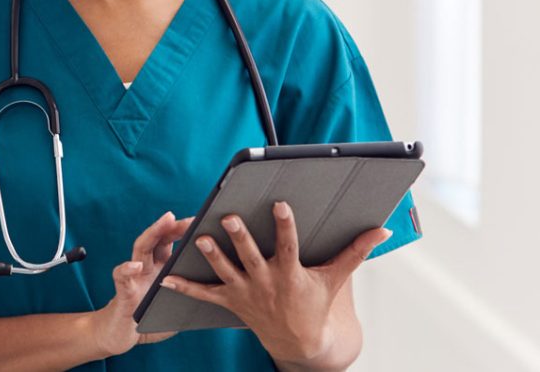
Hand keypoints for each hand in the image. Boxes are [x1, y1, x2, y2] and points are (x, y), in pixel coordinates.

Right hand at [90, 210, 193, 357]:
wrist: (121, 335)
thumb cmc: (150, 318)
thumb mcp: (175, 303)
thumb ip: (191, 294)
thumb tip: (218, 291)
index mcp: (160, 267)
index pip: (170, 241)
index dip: (184, 230)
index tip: (203, 220)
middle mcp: (146, 265)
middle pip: (158, 238)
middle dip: (173, 225)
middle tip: (190, 218)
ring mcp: (134, 276)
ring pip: (141, 247)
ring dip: (153, 232)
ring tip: (166, 221)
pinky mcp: (123, 291)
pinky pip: (122, 277)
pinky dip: (127, 269)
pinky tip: (136, 266)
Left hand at [159, 202, 391, 366]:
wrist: (300, 344)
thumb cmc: (316, 303)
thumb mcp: (335, 278)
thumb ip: (356, 251)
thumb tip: (382, 229)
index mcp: (291, 273)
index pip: (289, 245)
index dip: (285, 225)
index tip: (281, 203)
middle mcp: (266, 282)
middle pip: (251, 256)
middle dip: (241, 238)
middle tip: (230, 217)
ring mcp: (246, 292)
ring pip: (226, 271)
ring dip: (212, 256)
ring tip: (199, 238)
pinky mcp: (231, 301)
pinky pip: (205, 294)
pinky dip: (185, 287)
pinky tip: (165, 278)